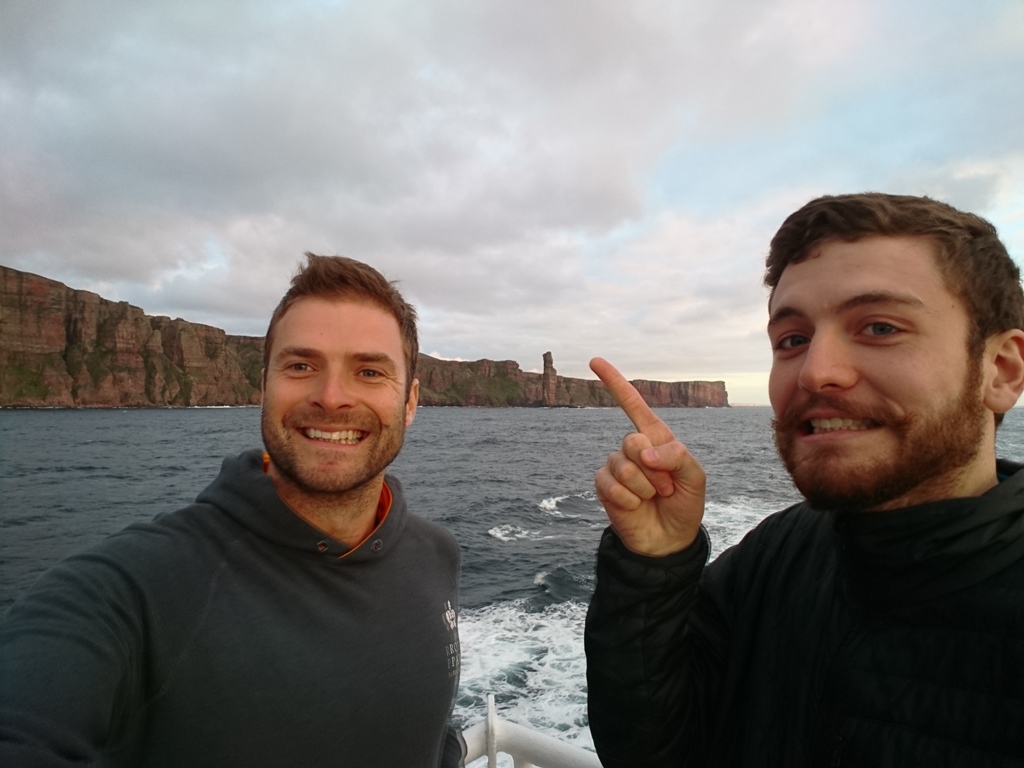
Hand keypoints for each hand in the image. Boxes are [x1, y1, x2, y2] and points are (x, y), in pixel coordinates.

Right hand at [591, 357, 705, 555]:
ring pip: (623, 466)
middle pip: (631, 440)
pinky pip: (610, 484)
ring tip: (654, 498)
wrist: (669, 539)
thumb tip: (642, 451)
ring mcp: (617, 467)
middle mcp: (633, 448)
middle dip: (654, 468)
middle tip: (666, 485)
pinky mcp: (604, 487)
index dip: (615, 382)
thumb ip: (675, 455)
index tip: (595, 361)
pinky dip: (629, 499)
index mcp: (655, 437)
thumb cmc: (685, 504)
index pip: (633, 404)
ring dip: (644, 487)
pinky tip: (636, 506)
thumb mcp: (694, 476)